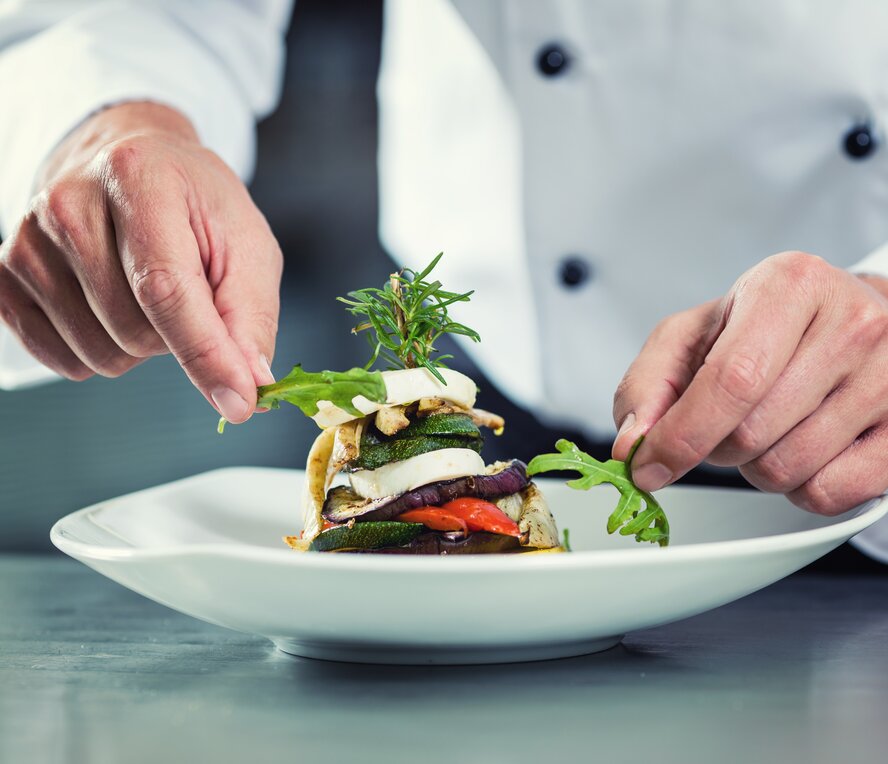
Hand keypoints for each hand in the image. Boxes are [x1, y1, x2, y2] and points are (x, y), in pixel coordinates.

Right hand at [0, 102, 280, 422]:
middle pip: (133, 330)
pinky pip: (60, 359)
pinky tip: (112, 308)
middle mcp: (69, 204)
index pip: (165, 289)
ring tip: (146, 294)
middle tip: (186, 293)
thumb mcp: (245, 244)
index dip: (205, 354)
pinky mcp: (5, 275)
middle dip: (177, 336)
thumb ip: (250, 316)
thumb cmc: (195, 206)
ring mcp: (27, 241)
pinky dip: (99, 352)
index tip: (239, 401)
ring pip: (98, 353)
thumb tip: (252, 385)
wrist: (130, 162)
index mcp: (139, 179)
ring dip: (139, 346)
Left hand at [612, 251, 887, 514]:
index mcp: (790, 286)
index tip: (647, 466)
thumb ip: (649, 384)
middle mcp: (853, 323)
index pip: (731, 380)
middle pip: (752, 433)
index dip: (680, 436)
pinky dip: (797, 488)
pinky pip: (829, 494)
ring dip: (755, 467)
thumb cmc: (765, 328)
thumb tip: (633, 442)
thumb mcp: (694, 335)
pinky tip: (802, 449)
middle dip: (715, 447)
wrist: (848, 321)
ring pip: (788, 469)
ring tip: (767, 428)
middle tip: (723, 423)